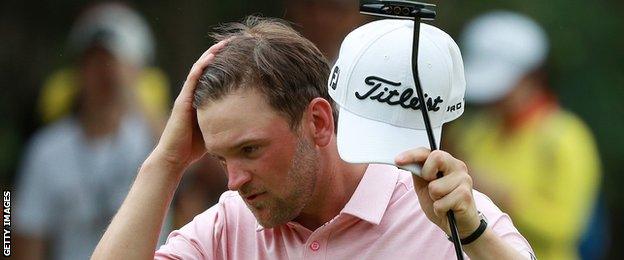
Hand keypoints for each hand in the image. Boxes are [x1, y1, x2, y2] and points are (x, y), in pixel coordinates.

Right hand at [151, 40, 227, 171]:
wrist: (174, 157)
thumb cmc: (194, 147)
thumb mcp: (214, 129)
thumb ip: (225, 121)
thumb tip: (248, 121)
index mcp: (200, 99)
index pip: (213, 75)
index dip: (224, 62)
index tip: (239, 52)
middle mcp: (192, 94)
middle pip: (206, 67)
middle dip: (219, 53)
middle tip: (235, 41)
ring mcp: (186, 96)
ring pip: (199, 69)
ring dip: (211, 54)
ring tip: (224, 43)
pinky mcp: (183, 101)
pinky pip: (192, 80)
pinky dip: (201, 67)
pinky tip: (211, 57)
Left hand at [395, 148, 480, 237]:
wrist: (460, 224)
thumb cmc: (442, 203)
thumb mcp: (425, 186)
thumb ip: (418, 173)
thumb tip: (404, 162)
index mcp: (447, 162)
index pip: (428, 152)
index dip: (412, 155)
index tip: (397, 160)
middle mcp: (458, 167)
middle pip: (437, 157)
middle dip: (427, 174)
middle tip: (431, 188)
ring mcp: (464, 180)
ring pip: (435, 187)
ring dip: (434, 199)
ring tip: (443, 202)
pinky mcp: (466, 196)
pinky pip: (440, 203)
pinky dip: (439, 210)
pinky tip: (448, 210)